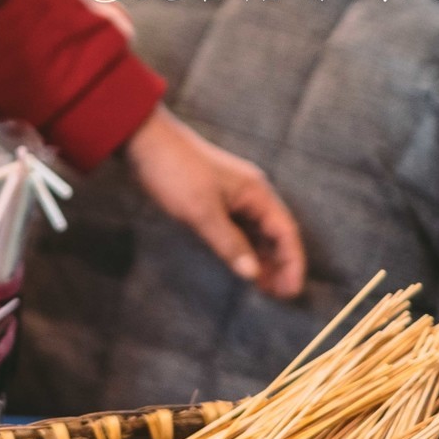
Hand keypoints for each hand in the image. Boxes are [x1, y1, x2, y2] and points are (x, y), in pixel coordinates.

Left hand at [124, 106, 304, 298]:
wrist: (145, 141)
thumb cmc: (176, 172)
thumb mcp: (202, 212)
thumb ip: (229, 244)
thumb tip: (252, 274)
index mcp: (256, 192)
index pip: (286, 232)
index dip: (293, 262)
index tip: (292, 291)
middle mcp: (251, 194)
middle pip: (275, 233)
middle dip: (280, 264)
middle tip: (277, 296)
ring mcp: (233, 197)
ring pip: (257, 232)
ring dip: (262, 258)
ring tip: (263, 288)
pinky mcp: (216, 200)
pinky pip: (240, 228)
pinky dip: (244, 248)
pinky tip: (241, 264)